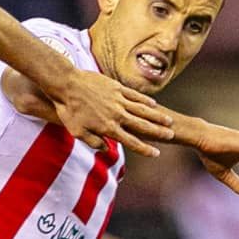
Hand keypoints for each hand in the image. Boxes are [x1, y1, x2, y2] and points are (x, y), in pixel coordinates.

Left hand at [48, 69, 173, 156]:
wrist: (66, 84)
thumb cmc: (68, 110)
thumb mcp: (77, 132)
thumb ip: (93, 141)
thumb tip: (107, 149)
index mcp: (108, 128)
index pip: (131, 142)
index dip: (144, 149)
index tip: (156, 154)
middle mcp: (117, 115)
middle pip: (143, 125)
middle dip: (158, 132)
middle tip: (172, 135)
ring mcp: (119, 100)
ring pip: (143, 110)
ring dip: (157, 116)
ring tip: (169, 122)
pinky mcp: (117, 88)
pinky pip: (135, 96)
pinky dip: (146, 101)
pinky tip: (154, 105)